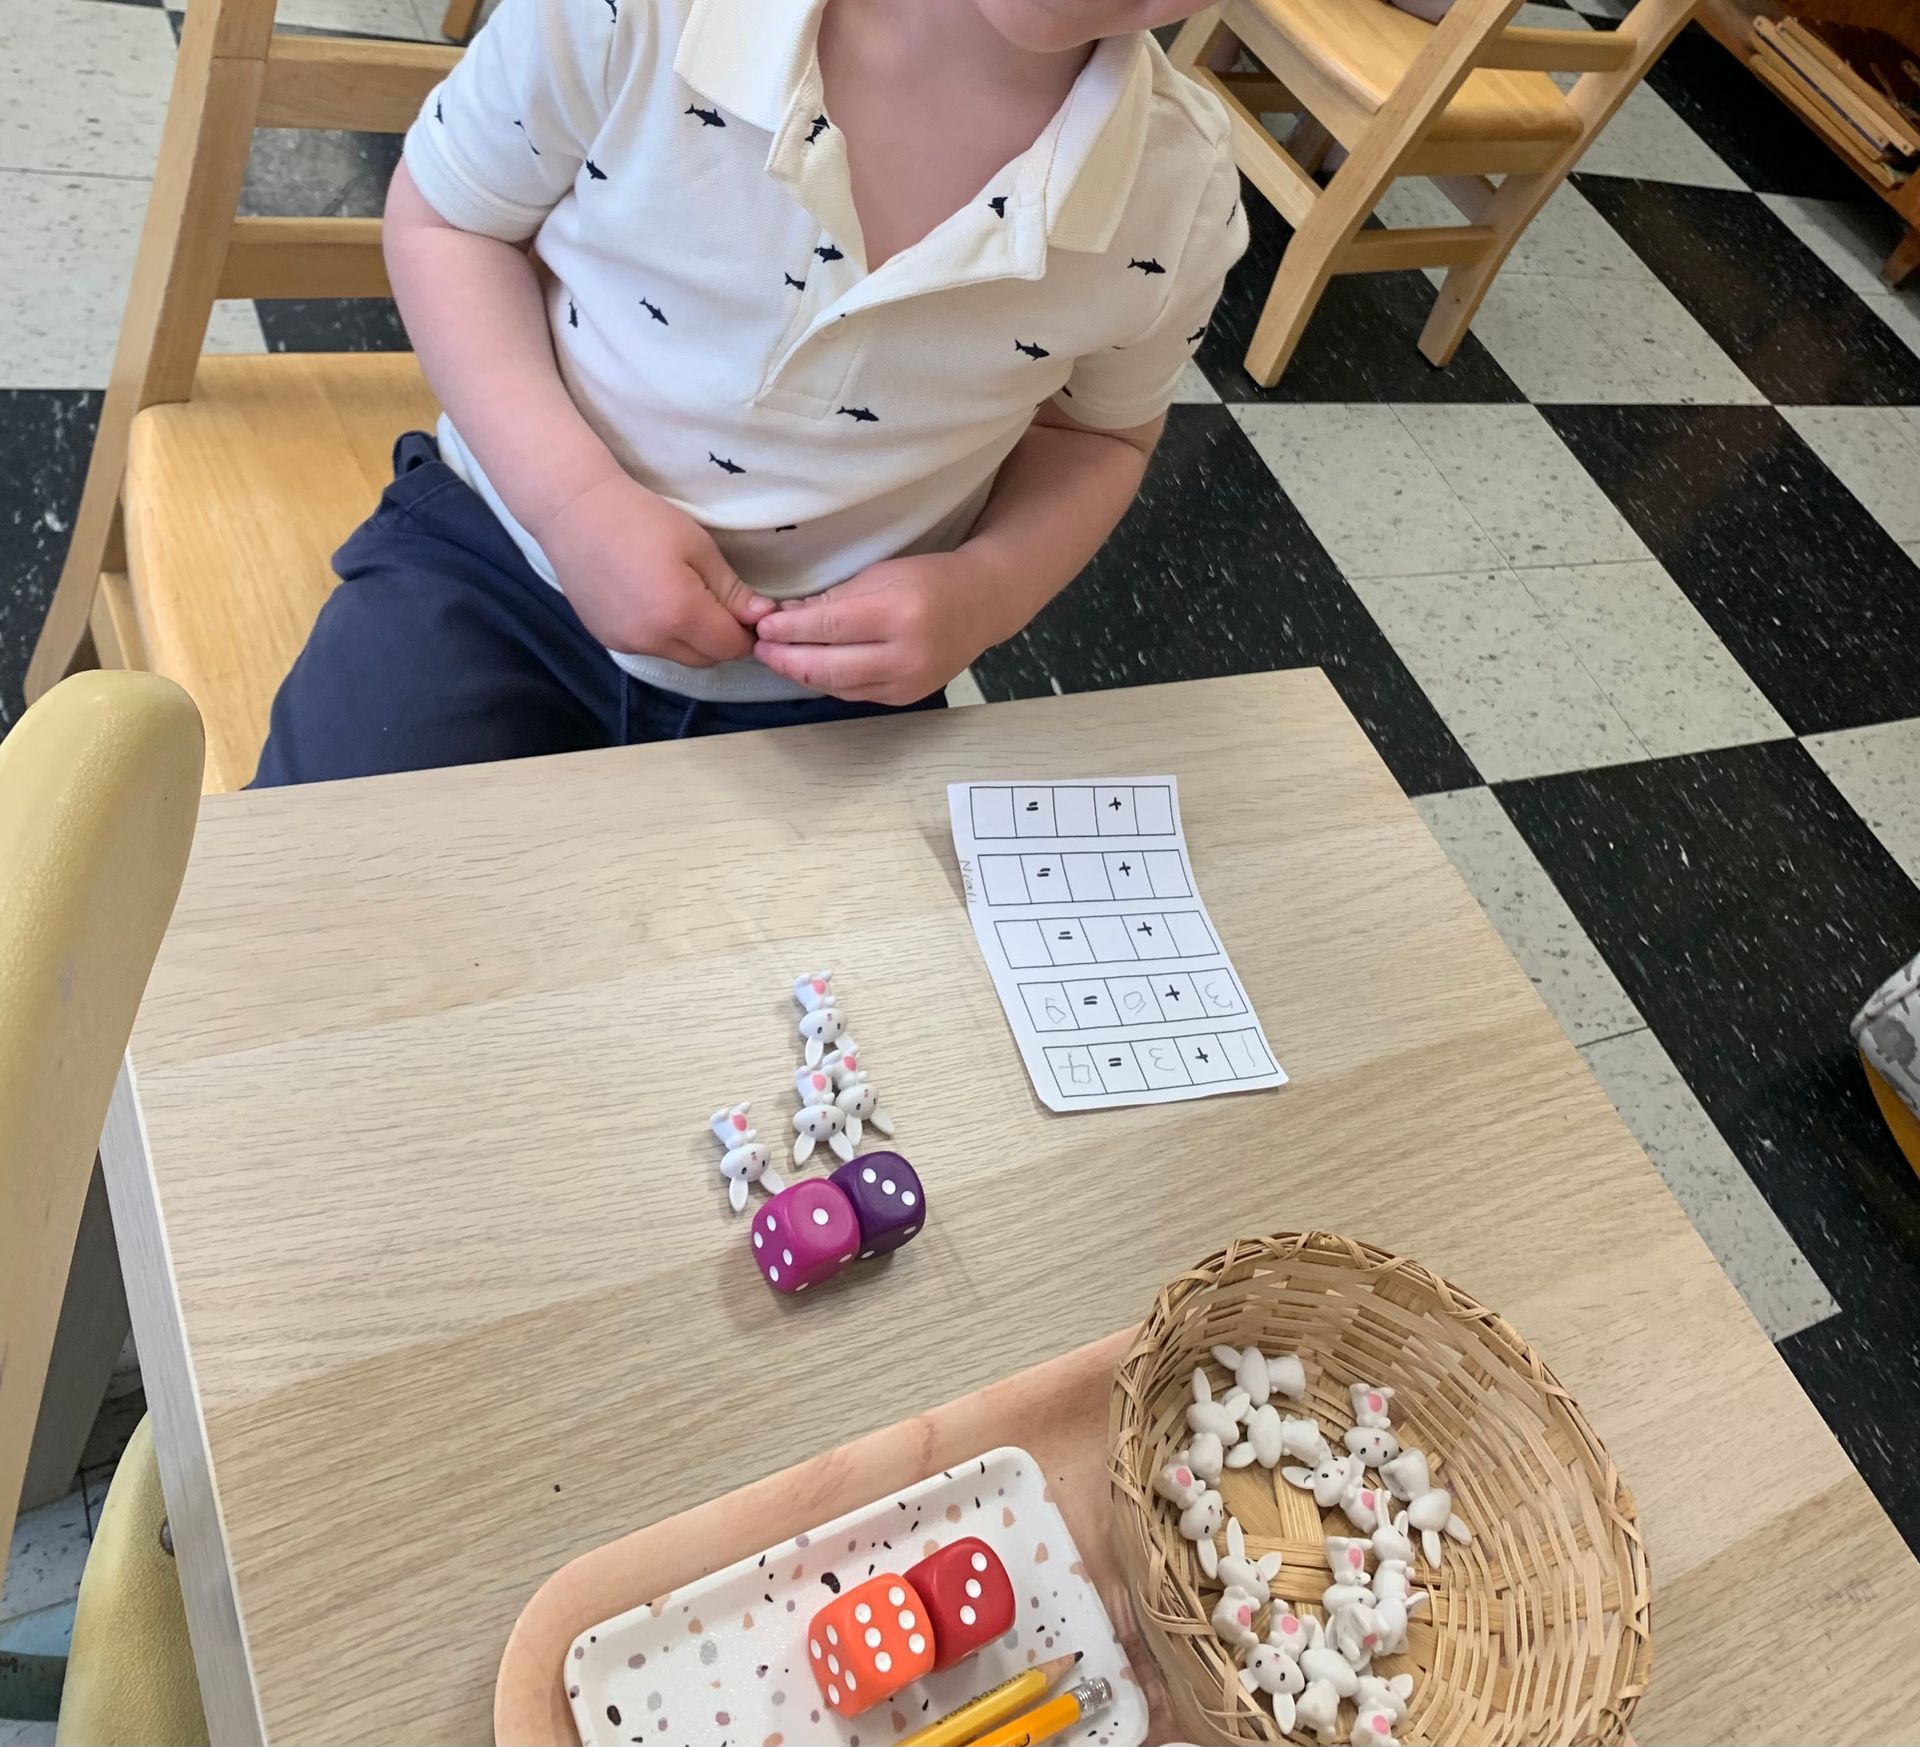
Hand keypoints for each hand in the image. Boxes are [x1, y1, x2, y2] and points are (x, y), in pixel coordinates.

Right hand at [534, 472, 771, 664]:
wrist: (573, 511)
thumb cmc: (641, 518)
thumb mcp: (698, 547)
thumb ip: (732, 590)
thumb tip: (762, 617)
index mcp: (680, 615)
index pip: (731, 647)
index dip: (746, 633)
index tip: (748, 610)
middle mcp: (652, 640)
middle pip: (706, 659)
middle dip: (721, 638)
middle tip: (720, 602)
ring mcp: (626, 644)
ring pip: (678, 656)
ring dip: (692, 640)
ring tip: (685, 599)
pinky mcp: (607, 639)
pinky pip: (651, 648)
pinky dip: (663, 636)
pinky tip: (654, 602)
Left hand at [752, 551, 993, 703]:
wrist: (982, 606)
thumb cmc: (930, 579)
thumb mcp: (882, 574)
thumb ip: (835, 599)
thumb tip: (786, 616)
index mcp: (899, 615)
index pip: (830, 629)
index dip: (791, 631)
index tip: (764, 627)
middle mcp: (905, 656)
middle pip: (831, 667)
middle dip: (788, 660)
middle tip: (760, 649)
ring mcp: (907, 683)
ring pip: (839, 687)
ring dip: (802, 675)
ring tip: (776, 660)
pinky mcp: (905, 698)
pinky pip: (855, 694)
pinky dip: (828, 682)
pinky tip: (808, 669)